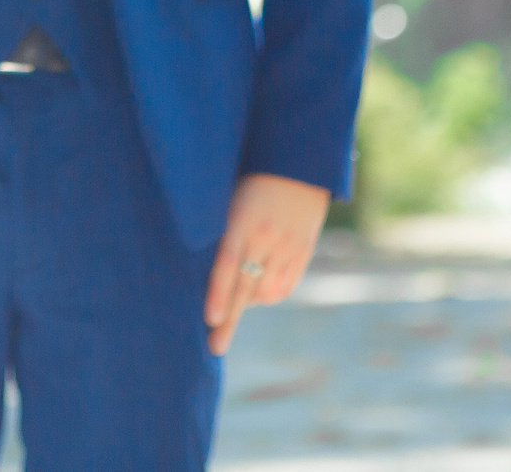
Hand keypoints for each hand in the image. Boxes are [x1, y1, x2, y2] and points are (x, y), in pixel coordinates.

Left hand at [204, 172, 329, 354]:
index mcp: (243, 221)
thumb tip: (207, 269)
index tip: (208, 319)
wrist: (299, 163)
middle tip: (215, 347)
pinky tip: (258, 297)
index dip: (217, 294)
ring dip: (248, 304)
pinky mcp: (303, 251)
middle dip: (229, 321)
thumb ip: (222, 231)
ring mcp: (288, 246)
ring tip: (230, 313)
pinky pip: (284, 285)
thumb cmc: (251, 178)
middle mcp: (266, 237)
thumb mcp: (230, 199)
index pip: (227, 265)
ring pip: (266, 290)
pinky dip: (269, 295)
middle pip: (245, 287)